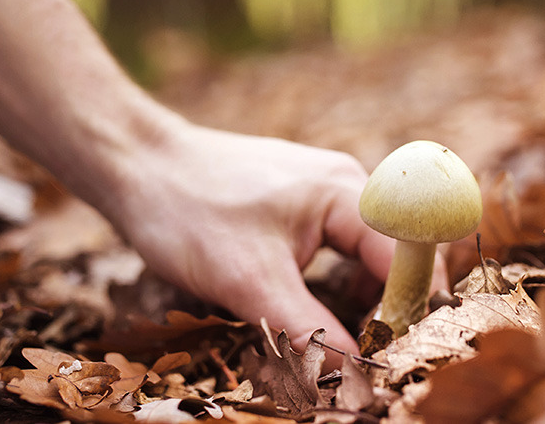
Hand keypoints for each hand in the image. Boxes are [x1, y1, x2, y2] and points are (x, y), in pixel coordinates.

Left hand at [102, 124, 447, 367]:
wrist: (135, 165)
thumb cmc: (187, 212)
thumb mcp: (249, 282)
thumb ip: (306, 331)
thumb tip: (353, 378)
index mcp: (344, 192)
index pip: (407, 256)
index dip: (408, 308)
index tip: (394, 355)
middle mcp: (344, 185)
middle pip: (394, 254)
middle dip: (389, 307)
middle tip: (372, 356)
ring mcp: (321, 192)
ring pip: (366, 254)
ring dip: (363, 298)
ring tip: (347, 341)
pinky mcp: (298, 204)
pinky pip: (339, 247)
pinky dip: (337, 283)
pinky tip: (317, 311)